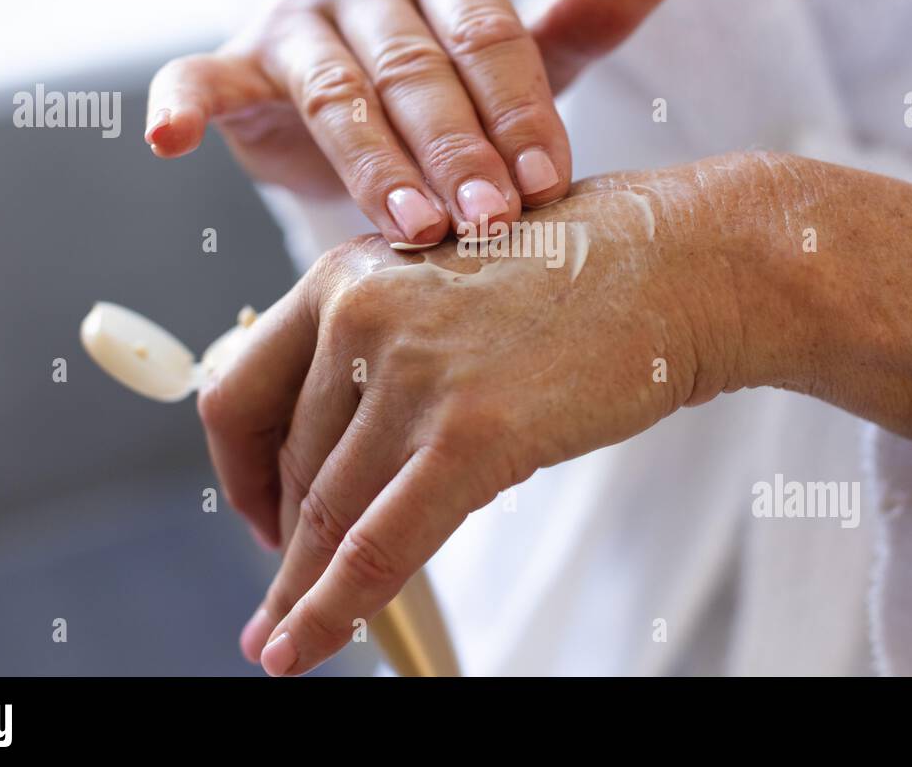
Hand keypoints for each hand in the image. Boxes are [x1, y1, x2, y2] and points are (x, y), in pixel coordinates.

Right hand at [145, 0, 675, 246]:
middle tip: (489, 224)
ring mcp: (294, 17)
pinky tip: (169, 139)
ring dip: (369, 161)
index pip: (486, 36)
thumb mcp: (511, 54)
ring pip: (335, 92)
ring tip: (408, 228)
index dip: (517, 112)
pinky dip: (184, 104)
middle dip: (455, 151)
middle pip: (415, 69)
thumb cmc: (445, 71)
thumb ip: (578, 19)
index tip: (548, 185)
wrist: (350, 67)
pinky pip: (201, 77)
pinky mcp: (234, 60)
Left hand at [198, 164, 749, 674]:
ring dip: (300, 590)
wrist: (674, 263)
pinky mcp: (471, 434)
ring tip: (285, 636)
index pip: (241, 392)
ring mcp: (413, 375)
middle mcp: (360, 318)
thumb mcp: (445, 288)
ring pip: (325, 513)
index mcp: (345, 279)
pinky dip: (332, 608)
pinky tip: (301, 647)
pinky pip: (378, 545)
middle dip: (283, 542)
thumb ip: (383, 352)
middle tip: (282, 593)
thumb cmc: (578, 275)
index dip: (237, 473)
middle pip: (288, 464)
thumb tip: (343, 449)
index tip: (255, 515)